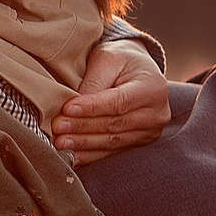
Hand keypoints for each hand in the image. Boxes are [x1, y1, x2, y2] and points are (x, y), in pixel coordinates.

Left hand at [52, 41, 172, 157]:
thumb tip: (74, 107)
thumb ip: (94, 82)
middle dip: (83, 127)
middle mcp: (157, 113)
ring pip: (113, 142)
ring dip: (84, 144)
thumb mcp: (107, 59)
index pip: (119, 102)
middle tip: (58, 127)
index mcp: (153, 88)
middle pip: (115, 124)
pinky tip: (72, 156)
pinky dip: (91, 155)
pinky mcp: (139, 142)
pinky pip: (112, 151)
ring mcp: (150, 131)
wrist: (137, 70)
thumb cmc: (121, 59)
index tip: (67, 109)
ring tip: (61, 142)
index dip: (92, 108)